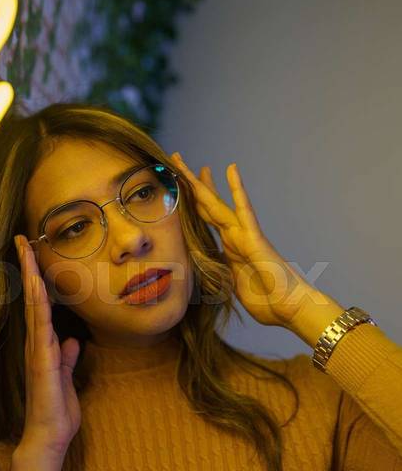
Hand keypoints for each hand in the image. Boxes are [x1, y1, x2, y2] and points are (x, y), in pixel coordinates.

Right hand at [14, 234, 81, 454]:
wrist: (49, 436)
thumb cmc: (57, 409)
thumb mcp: (67, 378)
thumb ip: (67, 358)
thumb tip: (71, 341)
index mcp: (43, 345)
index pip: (40, 304)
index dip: (37, 278)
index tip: (33, 253)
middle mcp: (36, 343)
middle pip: (32, 297)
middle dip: (28, 267)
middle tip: (22, 239)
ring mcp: (37, 350)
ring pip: (34, 305)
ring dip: (31, 277)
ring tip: (26, 250)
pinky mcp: (42, 360)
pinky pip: (40, 326)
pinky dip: (38, 304)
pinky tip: (38, 286)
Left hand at [170, 153, 312, 327]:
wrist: (291, 310)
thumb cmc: (268, 302)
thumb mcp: (234, 288)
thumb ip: (223, 273)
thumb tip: (208, 268)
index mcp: (230, 249)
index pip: (207, 220)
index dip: (194, 202)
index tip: (183, 185)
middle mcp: (236, 237)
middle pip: (209, 206)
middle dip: (193, 185)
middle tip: (178, 160)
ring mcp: (245, 235)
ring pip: (218, 204)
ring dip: (202, 184)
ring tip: (188, 161)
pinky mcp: (255, 238)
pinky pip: (244, 210)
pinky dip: (237, 189)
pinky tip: (231, 169)